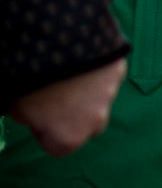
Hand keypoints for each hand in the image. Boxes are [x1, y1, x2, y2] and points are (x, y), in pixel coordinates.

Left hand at [11, 55, 125, 155]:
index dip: (44, 130)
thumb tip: (35, 115)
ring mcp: (110, 95)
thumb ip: (29, 120)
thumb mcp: (17, 109)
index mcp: (69, 139)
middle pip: (84, 124)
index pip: (56, 145)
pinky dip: (95, 68)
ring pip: (97, 98)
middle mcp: (96, 123)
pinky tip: (80, 56)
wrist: (55, 42)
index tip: (37, 113)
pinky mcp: (118, 70)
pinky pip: (106, 74)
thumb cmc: (32, 83)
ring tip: (65, 69)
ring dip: (84, 88)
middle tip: (54, 91)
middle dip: (72, 112)